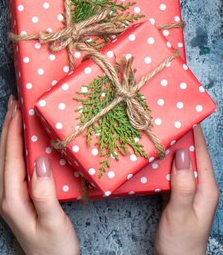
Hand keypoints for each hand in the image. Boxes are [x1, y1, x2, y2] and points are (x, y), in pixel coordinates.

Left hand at [0, 95, 79, 254]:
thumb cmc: (55, 251)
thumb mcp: (53, 222)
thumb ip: (44, 192)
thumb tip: (39, 161)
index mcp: (12, 199)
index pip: (11, 157)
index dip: (13, 130)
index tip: (17, 107)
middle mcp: (7, 197)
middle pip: (4, 154)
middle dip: (8, 126)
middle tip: (13, 101)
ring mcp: (11, 199)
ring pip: (7, 159)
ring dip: (11, 135)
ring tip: (15, 114)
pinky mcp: (18, 201)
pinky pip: (14, 167)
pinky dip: (17, 149)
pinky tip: (24, 142)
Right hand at [154, 126, 219, 254]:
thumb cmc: (181, 242)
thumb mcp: (180, 212)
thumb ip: (183, 184)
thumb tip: (183, 154)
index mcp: (207, 188)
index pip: (201, 152)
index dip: (193, 132)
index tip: (181, 112)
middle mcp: (199, 187)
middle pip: (190, 155)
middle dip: (178, 136)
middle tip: (160, 119)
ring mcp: (187, 192)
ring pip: (177, 164)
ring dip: (166, 150)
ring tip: (152, 134)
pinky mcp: (175, 198)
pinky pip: (168, 175)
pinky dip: (159, 164)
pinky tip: (148, 159)